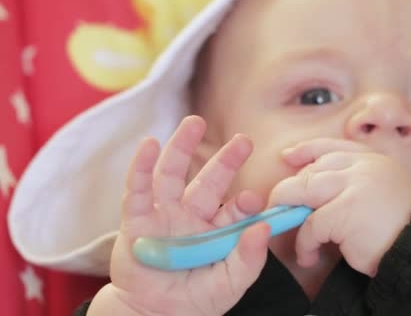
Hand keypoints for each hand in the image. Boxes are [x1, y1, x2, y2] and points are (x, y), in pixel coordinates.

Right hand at [89, 116, 269, 315]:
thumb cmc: (194, 300)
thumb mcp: (228, 285)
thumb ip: (248, 259)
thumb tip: (263, 228)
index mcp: (216, 231)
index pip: (233, 210)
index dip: (243, 203)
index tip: (252, 199)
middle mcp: (191, 217)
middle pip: (209, 182)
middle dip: (226, 160)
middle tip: (244, 140)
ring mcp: (163, 215)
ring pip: (173, 175)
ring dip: (182, 148)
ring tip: (194, 123)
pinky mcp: (136, 220)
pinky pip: (138, 190)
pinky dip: (141, 167)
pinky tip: (149, 145)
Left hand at [268, 138, 410, 276]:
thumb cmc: (402, 227)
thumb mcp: (382, 192)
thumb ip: (354, 183)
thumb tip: (311, 193)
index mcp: (373, 160)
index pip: (331, 147)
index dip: (306, 151)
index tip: (288, 158)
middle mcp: (363, 167)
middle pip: (311, 170)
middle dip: (289, 191)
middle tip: (280, 210)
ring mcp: (354, 185)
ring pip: (304, 191)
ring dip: (290, 215)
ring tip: (290, 234)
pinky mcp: (346, 210)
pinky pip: (311, 225)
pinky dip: (305, 244)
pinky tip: (310, 255)